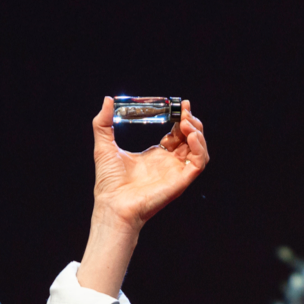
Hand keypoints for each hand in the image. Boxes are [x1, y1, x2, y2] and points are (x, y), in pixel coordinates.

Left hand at [90, 97, 208, 232]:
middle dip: (191, 122)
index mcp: (156, 156)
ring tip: (186, 122)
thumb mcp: (104, 146)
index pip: (176, 134)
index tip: (180, 105)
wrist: (112, 204)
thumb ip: (103, 123)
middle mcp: (169, 163)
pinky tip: (189, 136)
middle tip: (184, 110)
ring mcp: (177, 172)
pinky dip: (199, 148)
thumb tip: (107, 100)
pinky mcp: (181, 181)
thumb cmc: (108, 182)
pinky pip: (200, 163)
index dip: (181, 119)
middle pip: (191, 139)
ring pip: (199, 150)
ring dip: (197, 133)